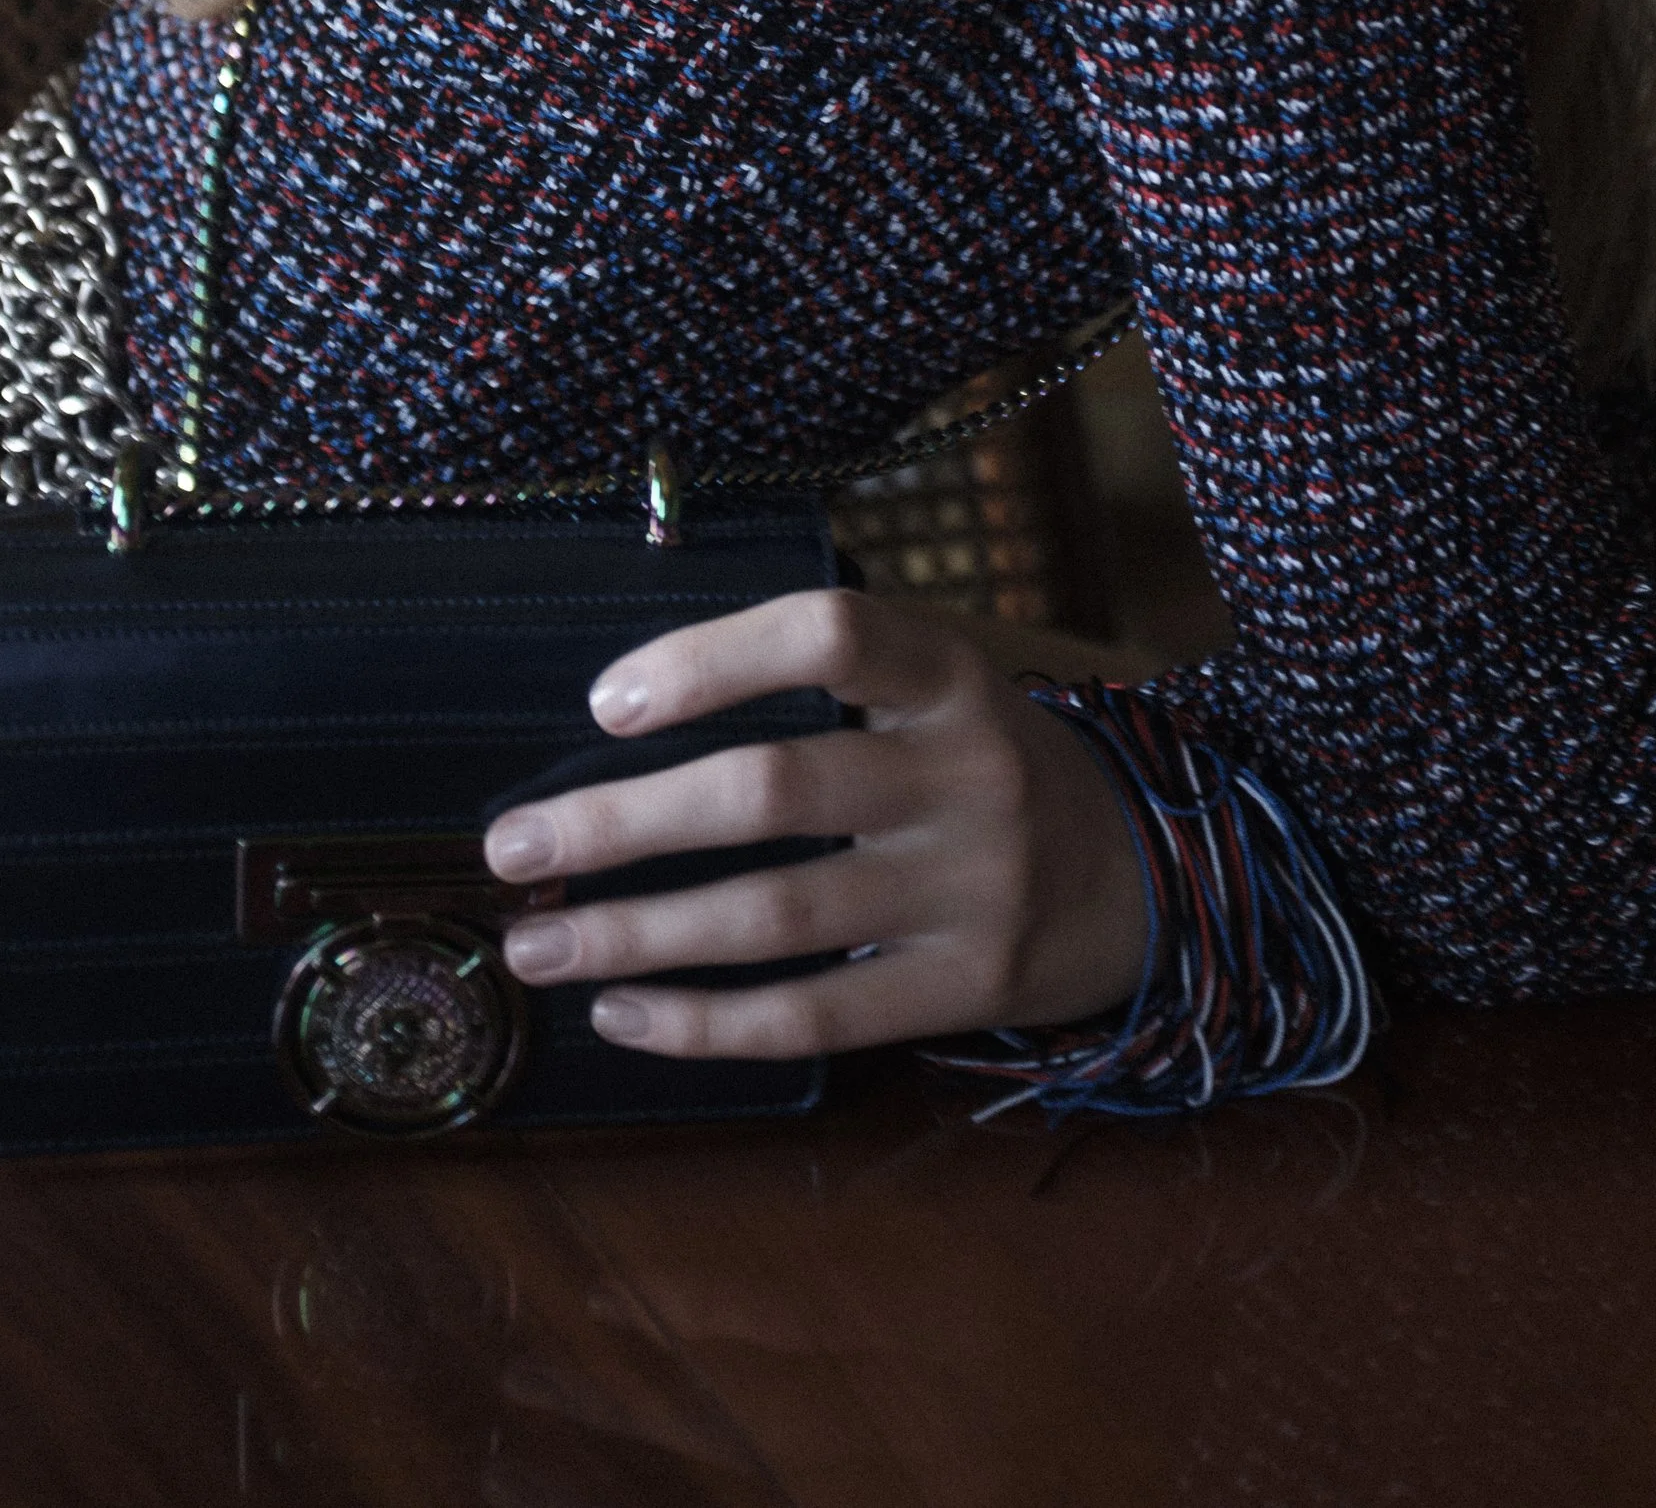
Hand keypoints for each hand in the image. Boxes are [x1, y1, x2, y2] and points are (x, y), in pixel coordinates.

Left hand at [479, 587, 1150, 1059]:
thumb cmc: (981, 761)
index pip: (830, 634)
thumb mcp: (934, 688)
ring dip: (634, 932)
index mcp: (951, 673)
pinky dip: (703, 1021)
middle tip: (514, 847)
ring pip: (774, 918)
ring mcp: (972, 889)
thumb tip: (619, 720)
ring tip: (533, 945)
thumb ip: (822, 684)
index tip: (606, 705)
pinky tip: (621, 1011)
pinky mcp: (965, 989)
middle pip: (772, 791)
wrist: (1141, 869)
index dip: (709, 660)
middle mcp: (968, 773)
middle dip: (623, 823)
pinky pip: (812, 1017)